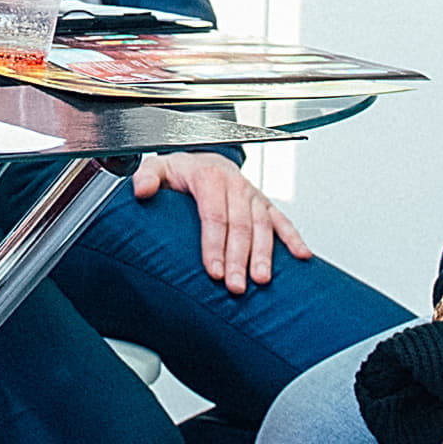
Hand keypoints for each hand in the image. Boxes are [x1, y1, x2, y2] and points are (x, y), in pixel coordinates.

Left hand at [132, 152, 309, 291]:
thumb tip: (141, 190)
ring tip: (261, 280)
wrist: (203, 157)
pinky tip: (301, 256)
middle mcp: (234, 185)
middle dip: (238, 258)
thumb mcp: (159, 168)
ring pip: (262, 225)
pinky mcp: (264, 204)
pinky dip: (293, 237)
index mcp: (209, 176)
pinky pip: (281, 220)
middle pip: (240, 225)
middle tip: (235, 286)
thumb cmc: (180, 171)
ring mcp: (252, 195)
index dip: (214, 244)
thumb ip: (147, 176)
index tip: (213, 271)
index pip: (214, 214)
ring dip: (264, 254)